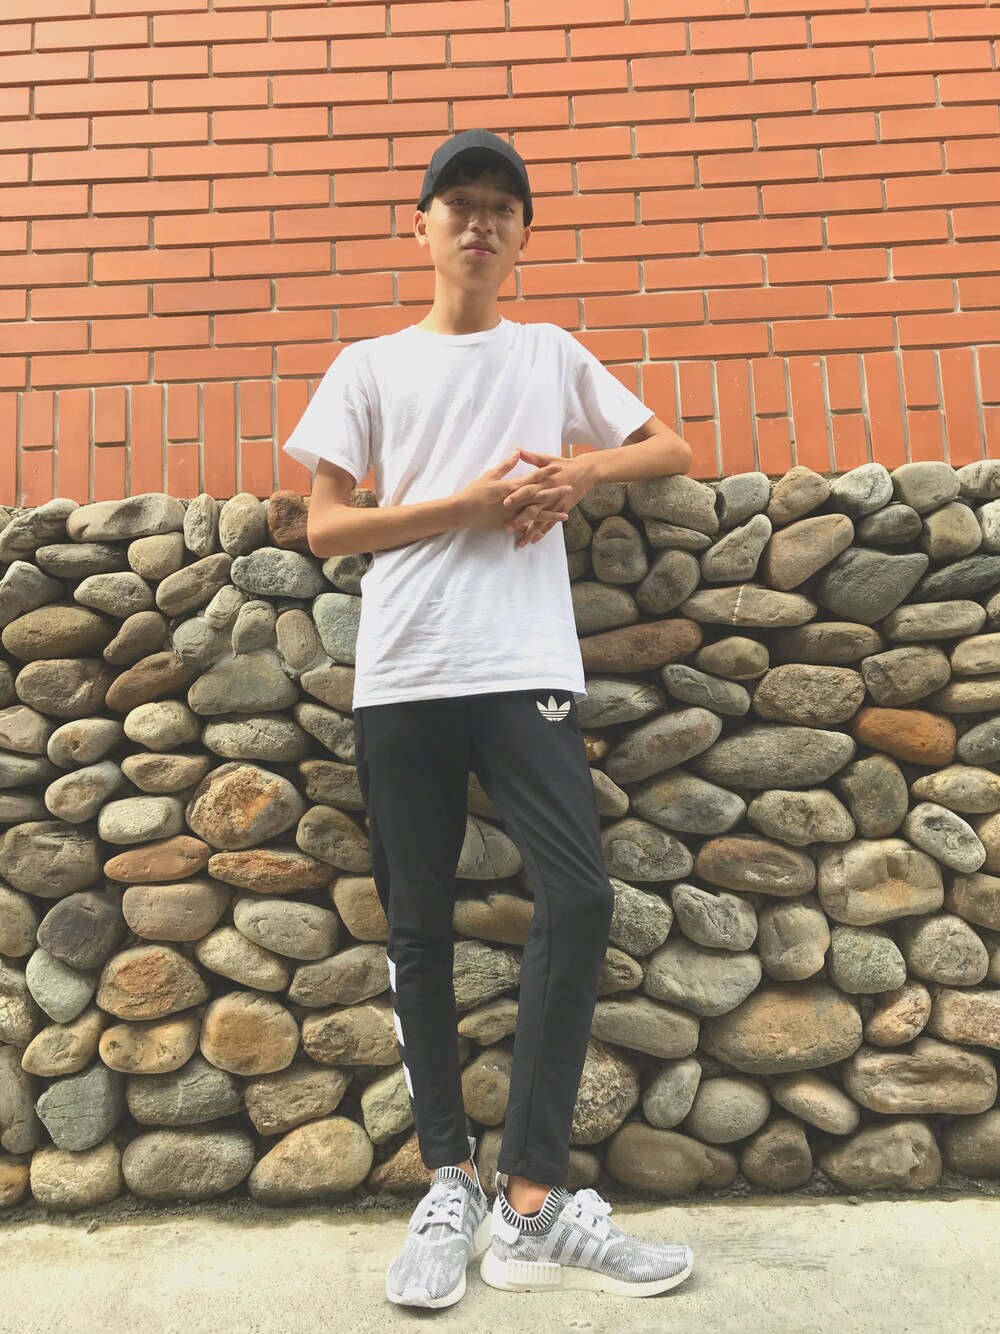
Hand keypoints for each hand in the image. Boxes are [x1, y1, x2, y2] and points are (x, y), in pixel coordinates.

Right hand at [455, 450, 574, 536]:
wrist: (462, 511)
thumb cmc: (474, 491)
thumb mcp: (490, 475)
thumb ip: (506, 466)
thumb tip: (518, 453)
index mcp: (511, 486)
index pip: (533, 477)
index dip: (547, 471)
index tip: (559, 467)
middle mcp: (515, 501)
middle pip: (540, 496)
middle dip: (556, 492)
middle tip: (570, 488)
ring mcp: (512, 514)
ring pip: (536, 515)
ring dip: (552, 515)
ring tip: (566, 516)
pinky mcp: (507, 524)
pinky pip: (525, 528)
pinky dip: (535, 530)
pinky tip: (546, 532)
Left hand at [503, 448, 595, 547]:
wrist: (586, 471)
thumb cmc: (563, 464)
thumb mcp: (547, 459)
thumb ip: (531, 457)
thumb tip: (517, 450)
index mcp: (543, 480)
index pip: (527, 489)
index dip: (516, 495)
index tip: (505, 503)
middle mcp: (549, 494)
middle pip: (532, 508)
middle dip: (520, 519)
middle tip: (508, 528)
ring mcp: (556, 503)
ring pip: (541, 520)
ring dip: (530, 531)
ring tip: (520, 542)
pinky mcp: (562, 509)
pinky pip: (552, 523)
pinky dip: (543, 532)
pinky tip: (534, 540)